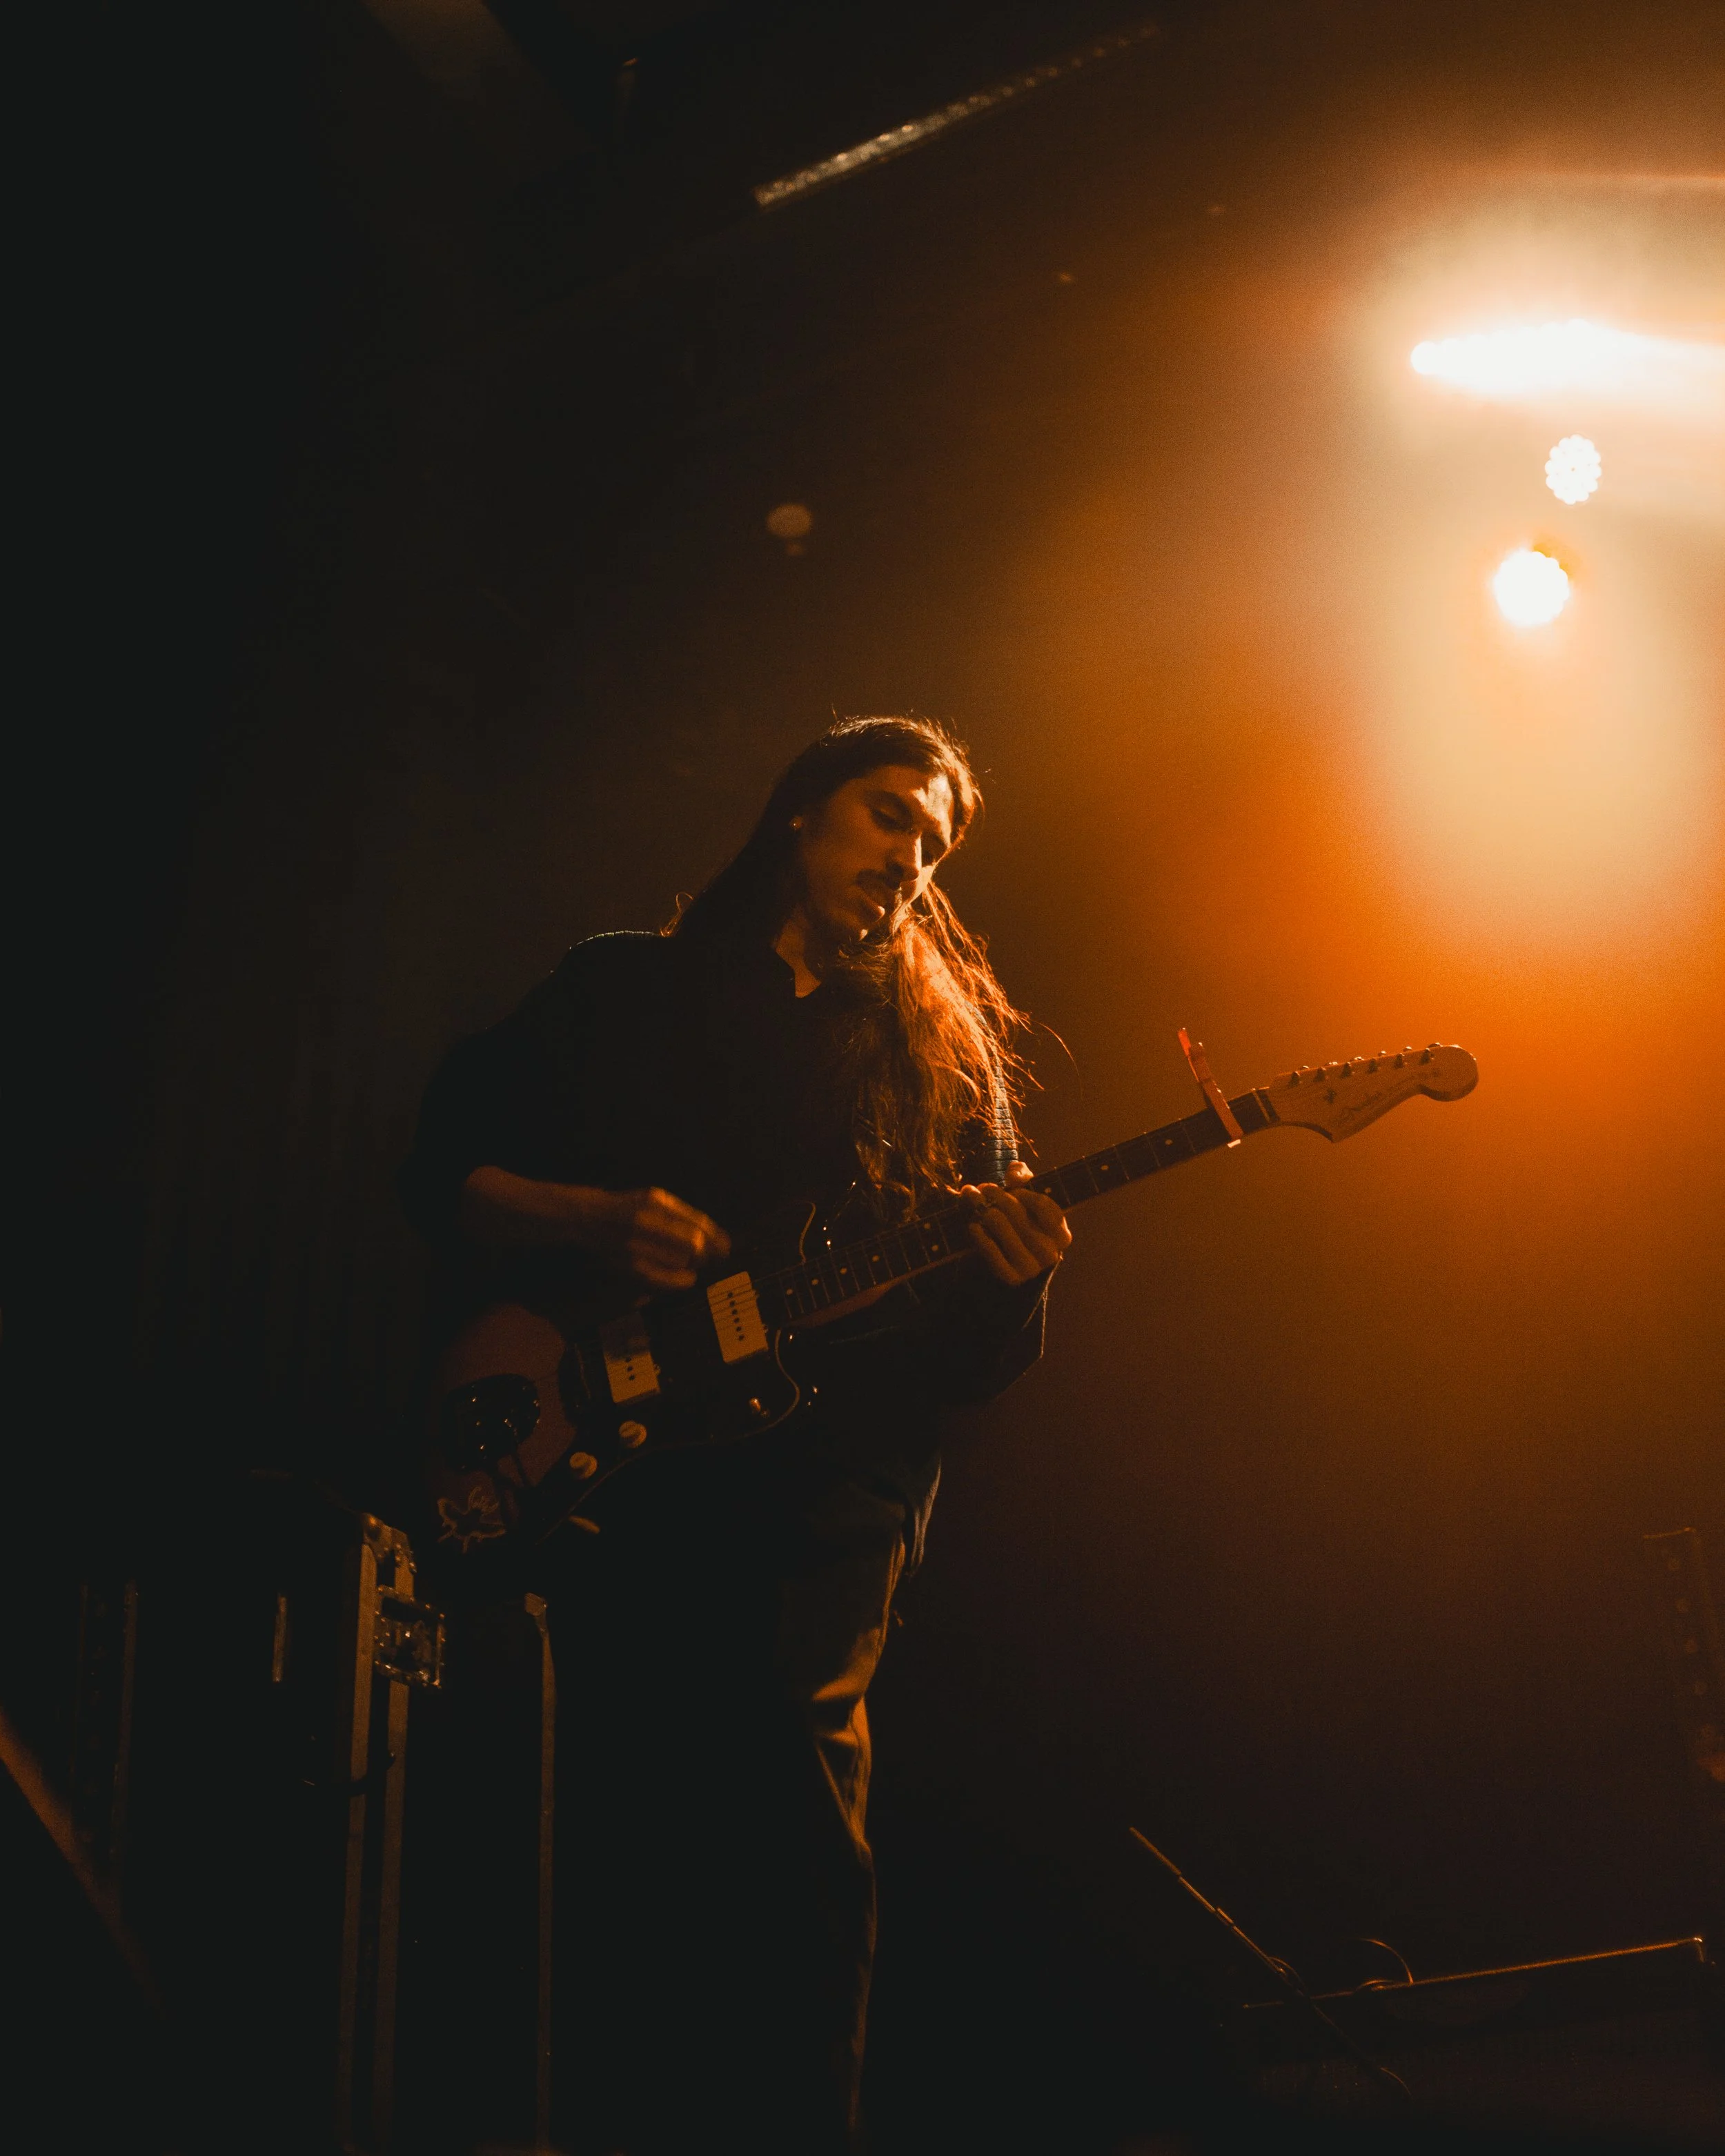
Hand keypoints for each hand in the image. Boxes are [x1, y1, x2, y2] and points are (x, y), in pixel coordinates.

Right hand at [594, 1187, 730, 1290]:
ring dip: (694, 1266)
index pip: (697, 1224)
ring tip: (696, 1265)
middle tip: (713, 1258)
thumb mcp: (654, 1198)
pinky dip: (680, 1280)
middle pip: (692, 1245)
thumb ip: (682, 1213)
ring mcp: (636, 1245)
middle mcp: (646, 1222)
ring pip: (681, 1262)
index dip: (716, 1239)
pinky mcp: (629, 1265)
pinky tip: (687, 1278)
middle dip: (707, 1254)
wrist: (588, 1218)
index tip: (726, 1247)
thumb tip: (715, 1235)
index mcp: (656, 1202)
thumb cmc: (628, 1207)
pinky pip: (664, 1279)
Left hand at [959, 1161, 1070, 1287]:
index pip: (1044, 1205)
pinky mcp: (1011, 1278)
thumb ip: (1024, 1177)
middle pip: (1017, 1212)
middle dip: (995, 1194)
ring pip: (1000, 1226)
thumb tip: (1015, 1176)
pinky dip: (979, 1234)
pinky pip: (990, 1249)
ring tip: (972, 1199)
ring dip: (982, 1208)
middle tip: (980, 1188)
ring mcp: (1031, 1268)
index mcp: (1062, 1236)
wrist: (1011, 1262)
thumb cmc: (1023, 1223)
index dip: (1024, 1192)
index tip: (1010, 1187)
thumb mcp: (1028, 1197)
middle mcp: (1050, 1254)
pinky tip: (972, 1224)